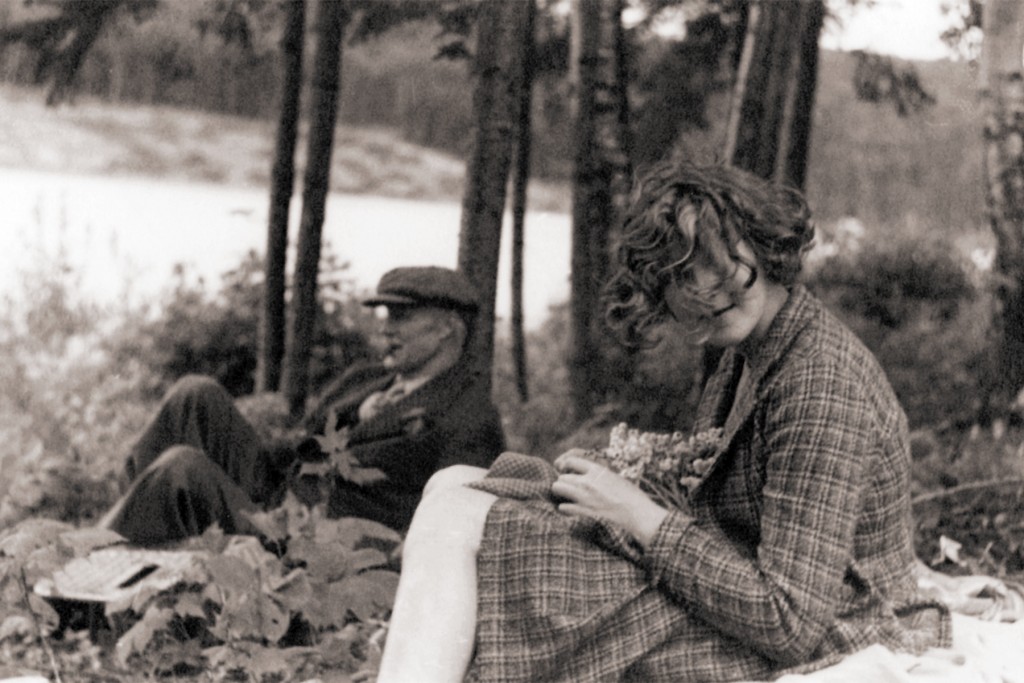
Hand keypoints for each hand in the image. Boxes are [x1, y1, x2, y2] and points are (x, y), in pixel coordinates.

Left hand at [551, 450, 668, 547]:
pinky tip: (571, 510)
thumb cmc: (632, 496)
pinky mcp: (583, 512)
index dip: (567, 466)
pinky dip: (565, 508)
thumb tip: (588, 476)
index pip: (571, 461)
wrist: (638, 514)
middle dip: (564, 482)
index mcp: (597, 471)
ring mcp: (584, 497)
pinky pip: (563, 507)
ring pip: (558, 488)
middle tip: (569, 488)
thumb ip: (599, 475)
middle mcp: (587, 481)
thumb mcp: (615, 478)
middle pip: (562, 477)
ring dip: (561, 493)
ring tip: (567, 497)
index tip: (568, 472)